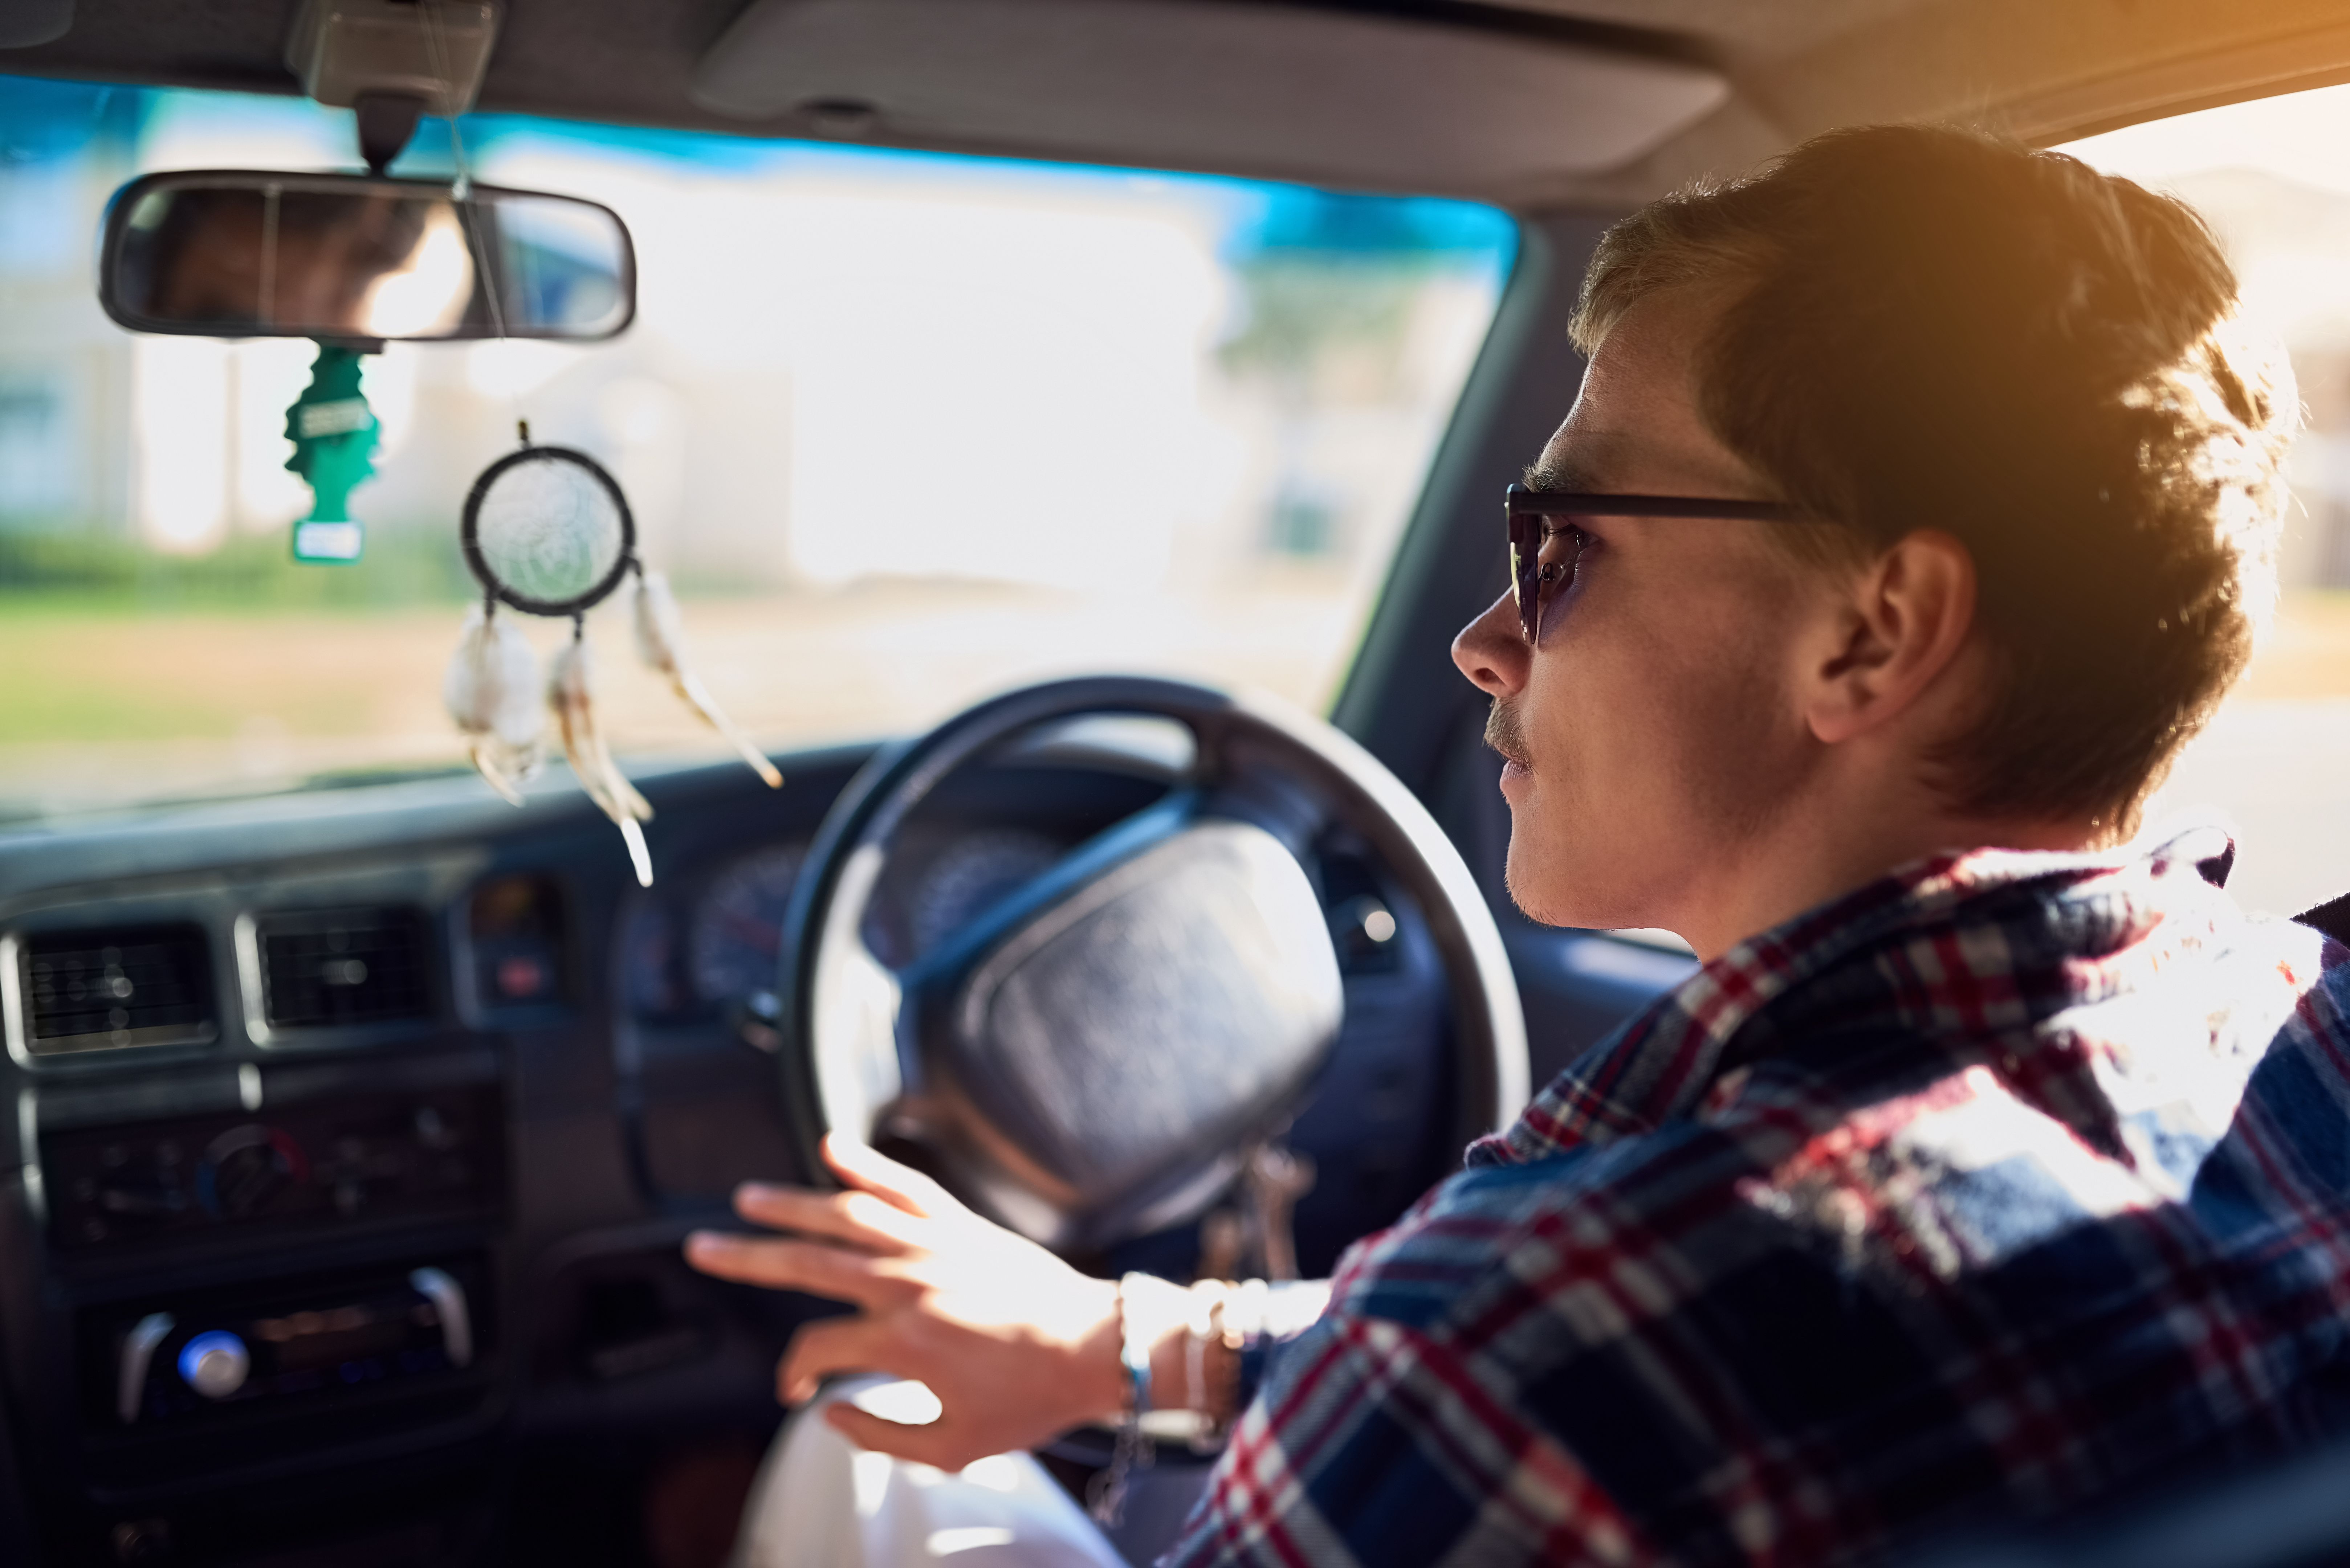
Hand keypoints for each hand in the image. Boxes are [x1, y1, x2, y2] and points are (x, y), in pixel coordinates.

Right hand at [684, 1134, 1126, 1468]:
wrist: (1097, 1349)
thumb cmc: (1031, 1401)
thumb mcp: (953, 1447)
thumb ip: (882, 1436)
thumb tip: (829, 1414)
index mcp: (901, 1343)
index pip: (816, 1348)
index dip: (794, 1374)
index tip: (797, 1392)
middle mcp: (907, 1285)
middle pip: (806, 1263)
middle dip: (747, 1257)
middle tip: (702, 1248)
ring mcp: (934, 1247)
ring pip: (846, 1214)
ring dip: (790, 1205)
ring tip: (747, 1200)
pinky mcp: (962, 1226)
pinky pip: (906, 1187)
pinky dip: (869, 1164)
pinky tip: (831, 1147)